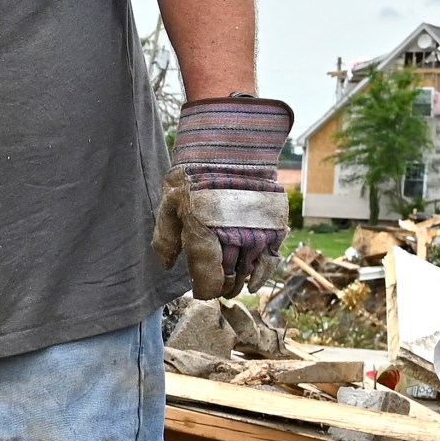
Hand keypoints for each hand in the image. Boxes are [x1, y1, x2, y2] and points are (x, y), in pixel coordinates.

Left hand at [152, 96, 293, 299]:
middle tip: (216, 288)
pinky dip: (262, 274)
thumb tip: (166, 265)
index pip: (208, 279)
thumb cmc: (195, 178)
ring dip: (240, 283)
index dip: (205, 289)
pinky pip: (270, 259)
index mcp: (204, 234)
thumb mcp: (170, 203)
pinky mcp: (273, 227)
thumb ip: (166, 236)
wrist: (232, 150)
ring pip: (249, 271)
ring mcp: (256, 233)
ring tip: (232, 286)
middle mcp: (233, 238)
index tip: (201, 290)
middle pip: (229, 278)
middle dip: (222, 287)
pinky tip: (253, 283)